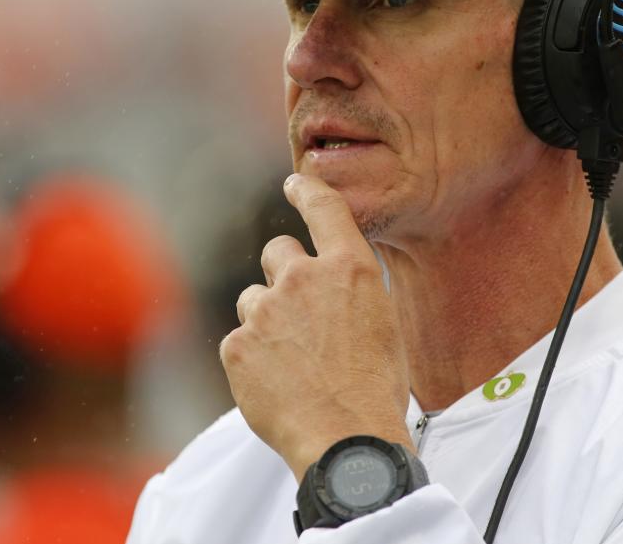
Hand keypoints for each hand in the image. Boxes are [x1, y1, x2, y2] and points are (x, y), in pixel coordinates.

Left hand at [220, 173, 413, 482]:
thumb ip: (353, 289)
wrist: (347, 439)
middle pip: (278, 253)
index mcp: (350, 268)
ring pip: (254, 299)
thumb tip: (335, 282)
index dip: (306, 189)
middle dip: (285, 274)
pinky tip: (278, 382)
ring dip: (268, 319)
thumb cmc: (378, 386)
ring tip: (293, 360)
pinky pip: (240, 339)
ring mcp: (266, 310)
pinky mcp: (237, 345)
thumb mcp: (384, 321)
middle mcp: (304, 278)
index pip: (323, 206)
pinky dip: (253, 357)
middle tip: (299, 312)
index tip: (295, 183)